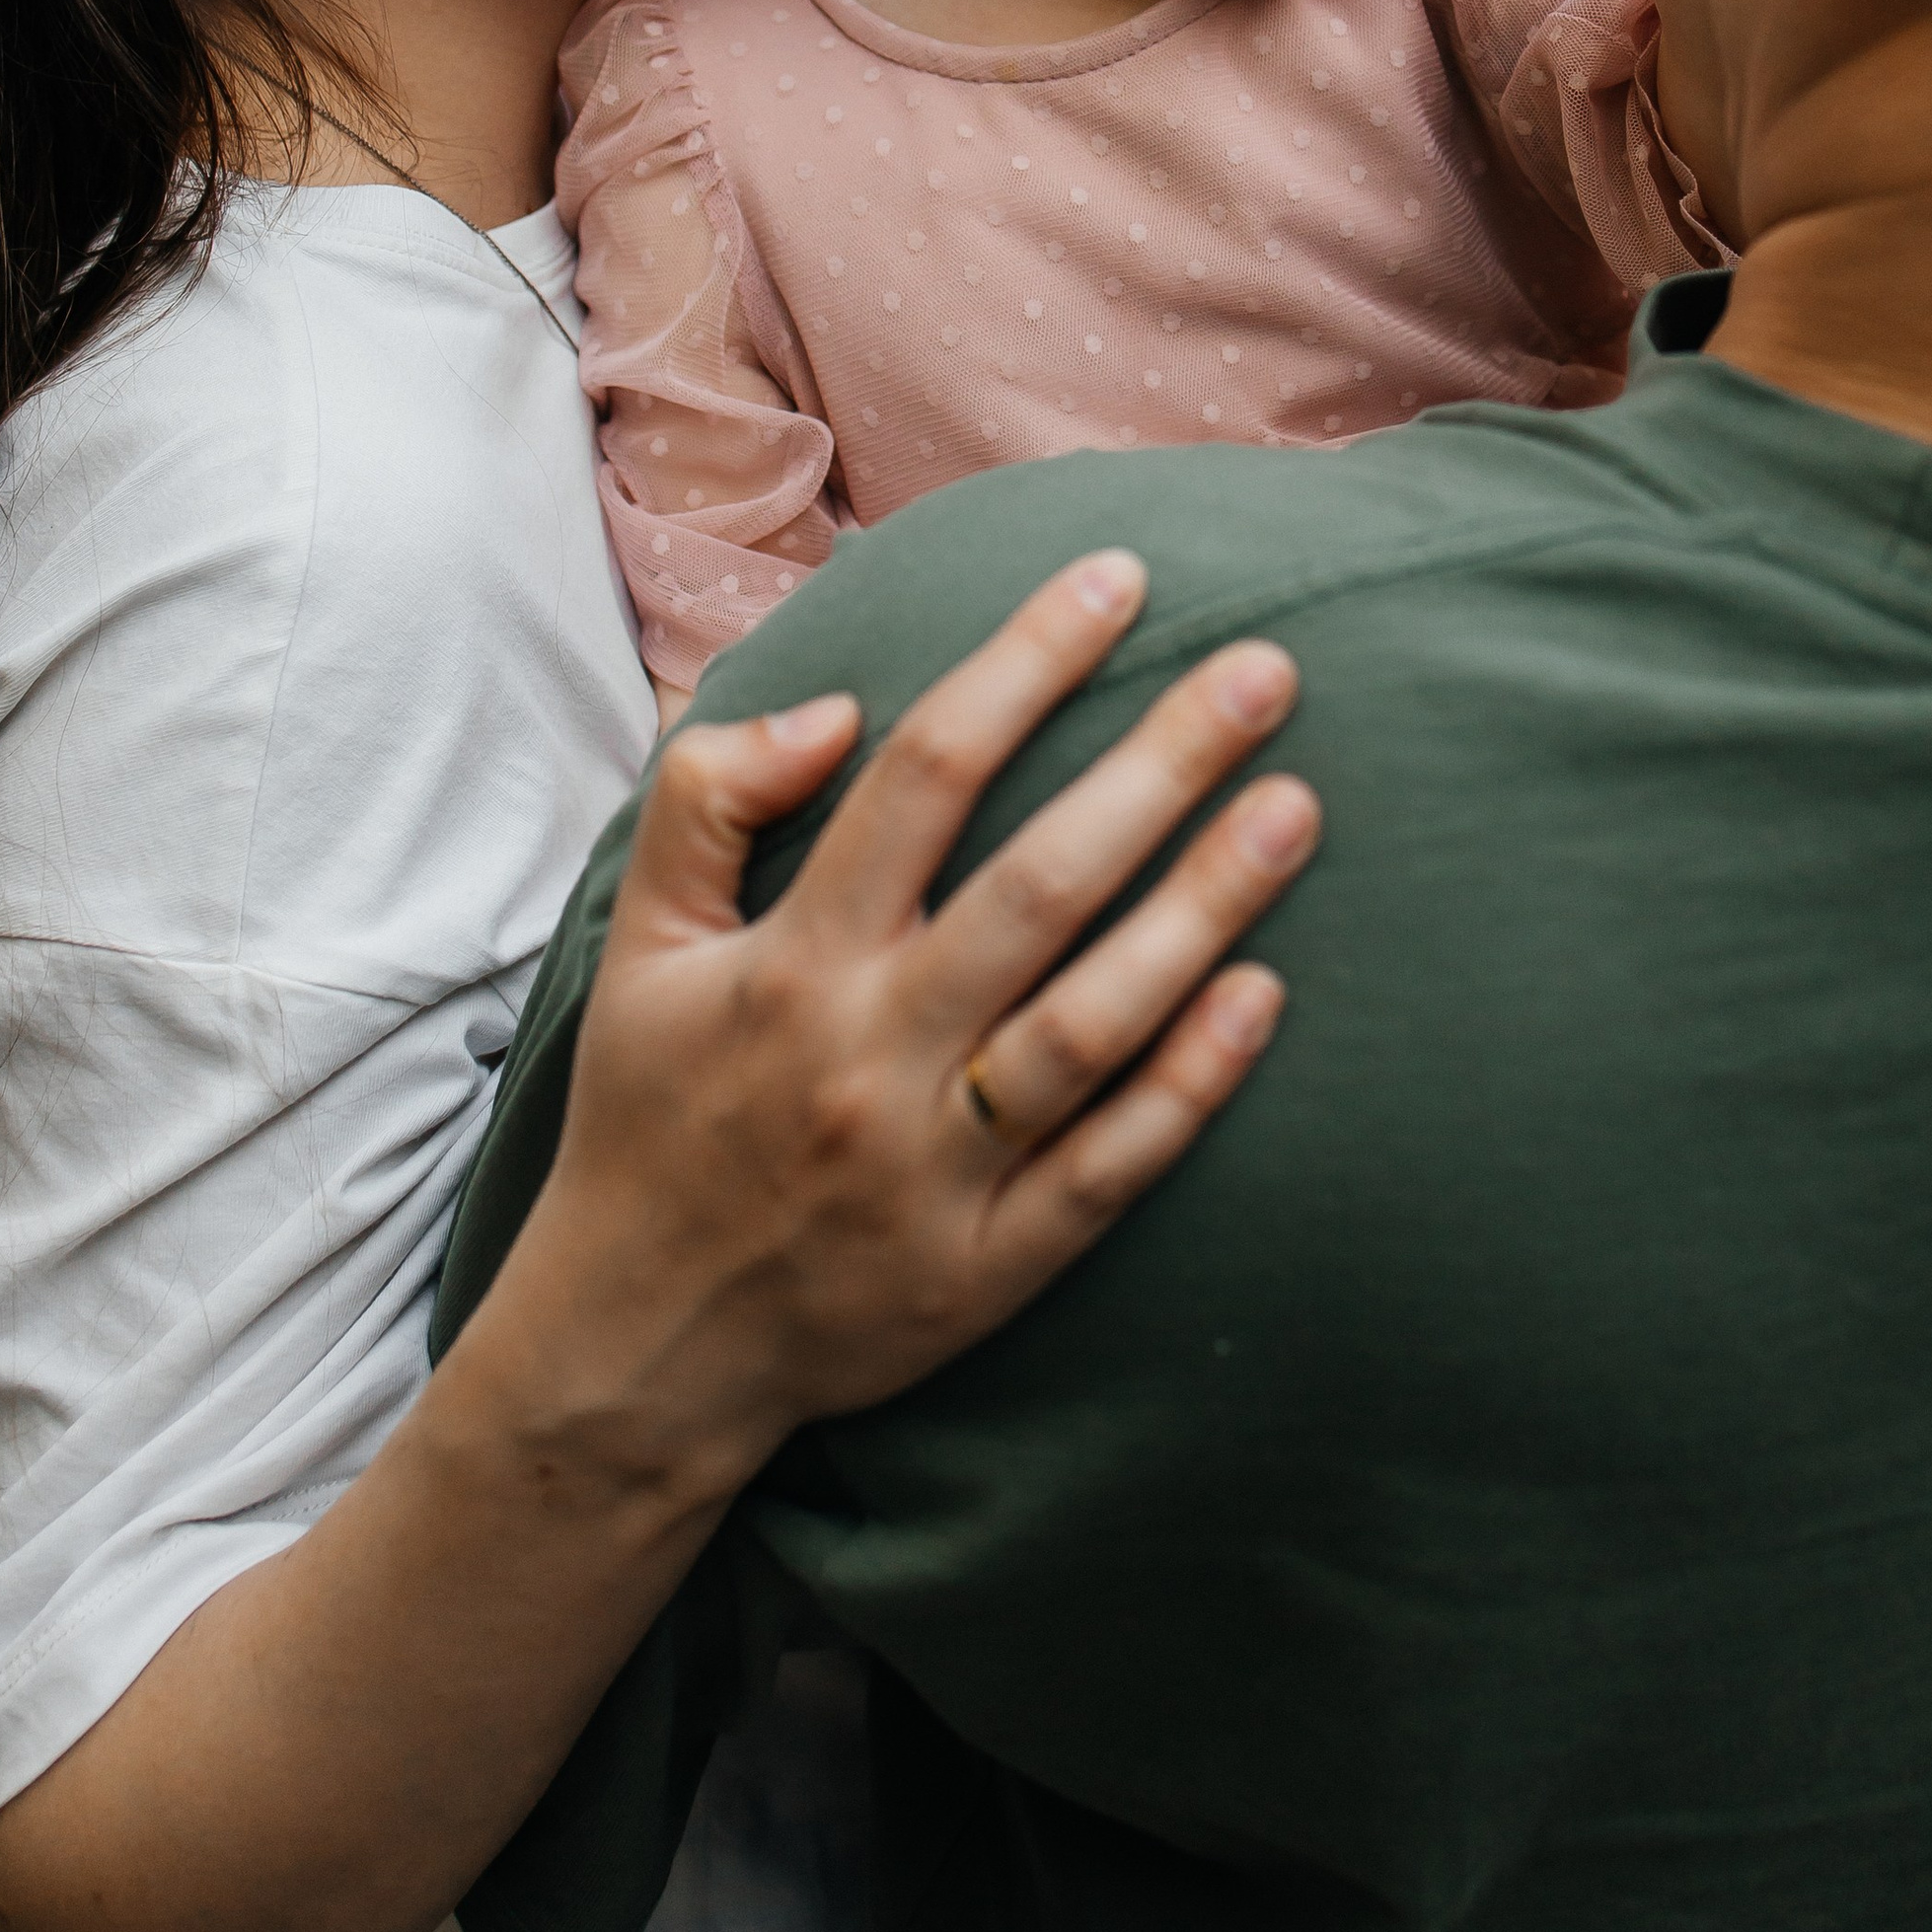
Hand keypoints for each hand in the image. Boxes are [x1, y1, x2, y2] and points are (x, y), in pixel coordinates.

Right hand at [521, 550, 1316, 1497]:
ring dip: (1203, 909)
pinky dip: (1188, 1084)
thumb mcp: (637, 946)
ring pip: (1093, 1021)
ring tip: (1298, 807)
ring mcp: (937, 1169)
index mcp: (792, 961)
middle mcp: (872, 1054)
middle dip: (1160, 766)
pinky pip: (1108, 1167)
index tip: (1117, 581)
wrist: (633, 1351)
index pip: (925, 776)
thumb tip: (834, 708)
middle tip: (1268, 670)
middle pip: (1040, 884)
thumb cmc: (651, 1117)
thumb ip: (707, 799)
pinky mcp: (987, 1266)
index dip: (1026, 665)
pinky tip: (1265, 996)